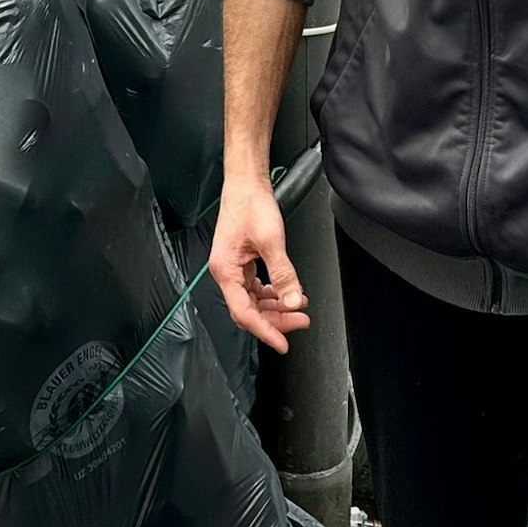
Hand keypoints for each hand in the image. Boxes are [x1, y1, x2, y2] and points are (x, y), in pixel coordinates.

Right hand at [208, 175, 309, 353]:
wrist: (246, 183)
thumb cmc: (249, 204)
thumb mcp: (271, 240)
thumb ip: (283, 274)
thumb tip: (293, 301)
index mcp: (225, 270)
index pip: (244, 313)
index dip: (265, 331)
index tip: (282, 343)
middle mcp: (227, 272)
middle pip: (250, 310)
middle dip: (276, 319)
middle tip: (301, 320)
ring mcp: (234, 268)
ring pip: (254, 301)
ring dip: (276, 307)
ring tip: (299, 308)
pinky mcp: (243, 262)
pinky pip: (257, 288)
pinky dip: (272, 294)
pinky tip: (287, 293)